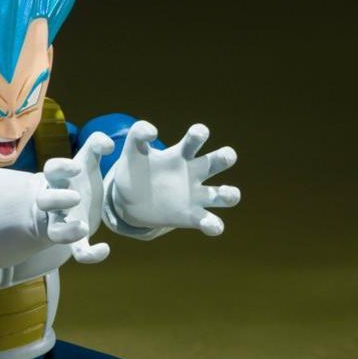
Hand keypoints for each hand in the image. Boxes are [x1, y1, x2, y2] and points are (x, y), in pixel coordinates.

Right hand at [36, 132, 114, 262]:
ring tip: (83, 227)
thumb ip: (96, 144)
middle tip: (76, 197)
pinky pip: (78, 253)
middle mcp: (55, 203)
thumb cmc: (79, 180)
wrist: (73, 206)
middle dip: (57, 199)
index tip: (76, 168)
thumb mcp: (88, 160)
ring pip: (55, 232)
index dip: (60, 168)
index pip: (50, 170)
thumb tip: (108, 143)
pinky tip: (105, 249)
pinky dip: (90, 255)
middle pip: (45, 201)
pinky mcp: (75, 242)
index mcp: (58, 180)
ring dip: (66, 231)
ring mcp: (62, 224)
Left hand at [108, 121, 239, 234]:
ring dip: (229, 194)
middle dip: (225, 157)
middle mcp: (193, 172)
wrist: (128, 201)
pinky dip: (213, 225)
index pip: (195, 140)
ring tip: (227, 194)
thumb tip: (149, 132)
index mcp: (180, 154)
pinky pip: (208, 221)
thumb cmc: (134, 171)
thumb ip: (137, 135)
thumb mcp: (131, 151)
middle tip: (228, 155)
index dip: (199, 134)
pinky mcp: (190, 217)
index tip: (196, 134)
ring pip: (222, 194)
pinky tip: (212, 226)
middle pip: (217, 161)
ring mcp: (194, 196)